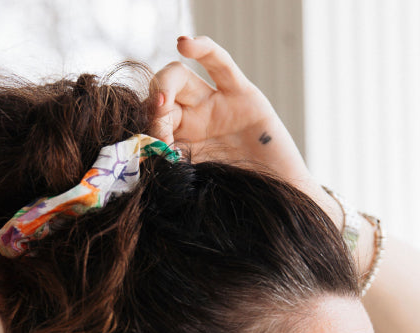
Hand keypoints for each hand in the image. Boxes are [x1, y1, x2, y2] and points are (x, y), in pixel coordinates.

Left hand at [153, 36, 312, 188]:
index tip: (150, 149)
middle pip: (160, 97)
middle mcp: (193, 121)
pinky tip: (185, 43)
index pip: (151, 123)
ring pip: (180, 78)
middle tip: (158, 133)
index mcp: (179, 143)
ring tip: (162, 105)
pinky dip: (203, 48)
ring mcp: (216, 106)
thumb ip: (173, 169)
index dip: (146, 130)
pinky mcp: (242, 96)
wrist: (277, 203)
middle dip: (153, 111)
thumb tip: (142, 160)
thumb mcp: (197, 185)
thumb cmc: (239, 201)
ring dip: (164, 86)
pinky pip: (220, 64)